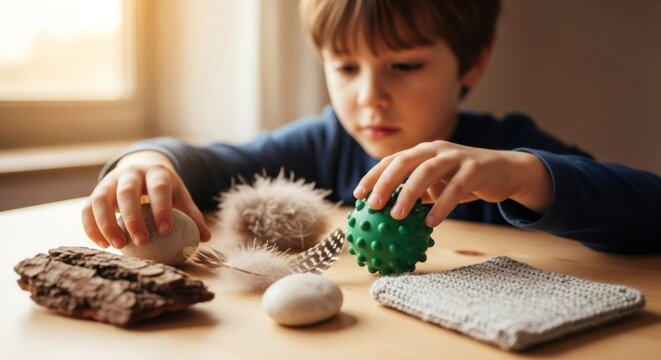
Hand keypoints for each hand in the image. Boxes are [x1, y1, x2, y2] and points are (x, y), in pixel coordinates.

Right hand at [81, 151, 210, 248]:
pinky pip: (87, 209)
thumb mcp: (180, 197)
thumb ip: (192, 215)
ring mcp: (110, 181)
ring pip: (100, 199)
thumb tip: (206, 238)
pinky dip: (92, 227)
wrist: (141, 170)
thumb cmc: (164, 190)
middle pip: (127, 192)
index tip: (166, 231)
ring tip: (118, 246)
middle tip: (141, 242)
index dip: (162, 208)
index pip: (159, 187)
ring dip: (107, 224)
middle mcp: (131, 173)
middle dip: (133, 217)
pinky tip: (103, 245)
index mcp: (156, 173)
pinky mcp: (95, 192)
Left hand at [353, 141, 552, 226]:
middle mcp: (435, 149)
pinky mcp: (475, 168)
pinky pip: (456, 188)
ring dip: (409, 193)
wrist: (504, 171)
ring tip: (397, 216)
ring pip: (427, 171)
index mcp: (422, 152)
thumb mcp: (436, 186)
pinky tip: (431, 223)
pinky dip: (442, 205)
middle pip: (404, 161)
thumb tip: (386, 219)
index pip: (391, 160)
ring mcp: (456, 156)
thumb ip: (415, 195)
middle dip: (385, 182)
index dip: (372, 176)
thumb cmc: (462, 181)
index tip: (358, 196)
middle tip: (373, 205)